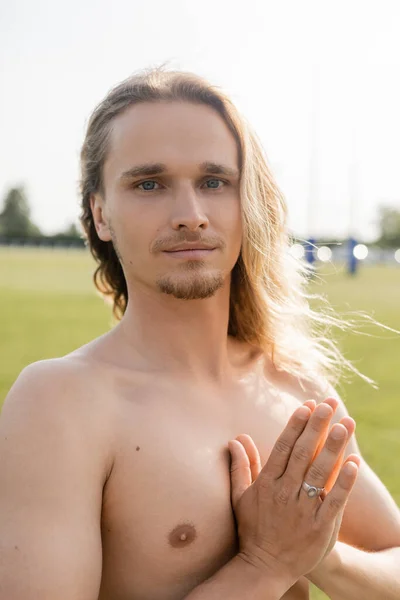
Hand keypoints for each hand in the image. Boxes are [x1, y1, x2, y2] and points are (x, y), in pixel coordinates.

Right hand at [228, 399, 360, 586]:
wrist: (265, 567)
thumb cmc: (253, 529)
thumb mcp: (240, 497)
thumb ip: (241, 466)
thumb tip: (236, 439)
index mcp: (267, 483)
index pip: (284, 447)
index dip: (296, 425)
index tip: (307, 405)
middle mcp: (285, 493)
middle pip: (304, 453)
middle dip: (317, 426)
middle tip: (329, 405)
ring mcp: (304, 510)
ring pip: (321, 473)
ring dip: (333, 447)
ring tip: (345, 424)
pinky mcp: (321, 527)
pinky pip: (335, 501)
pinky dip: (345, 482)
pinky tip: (354, 463)